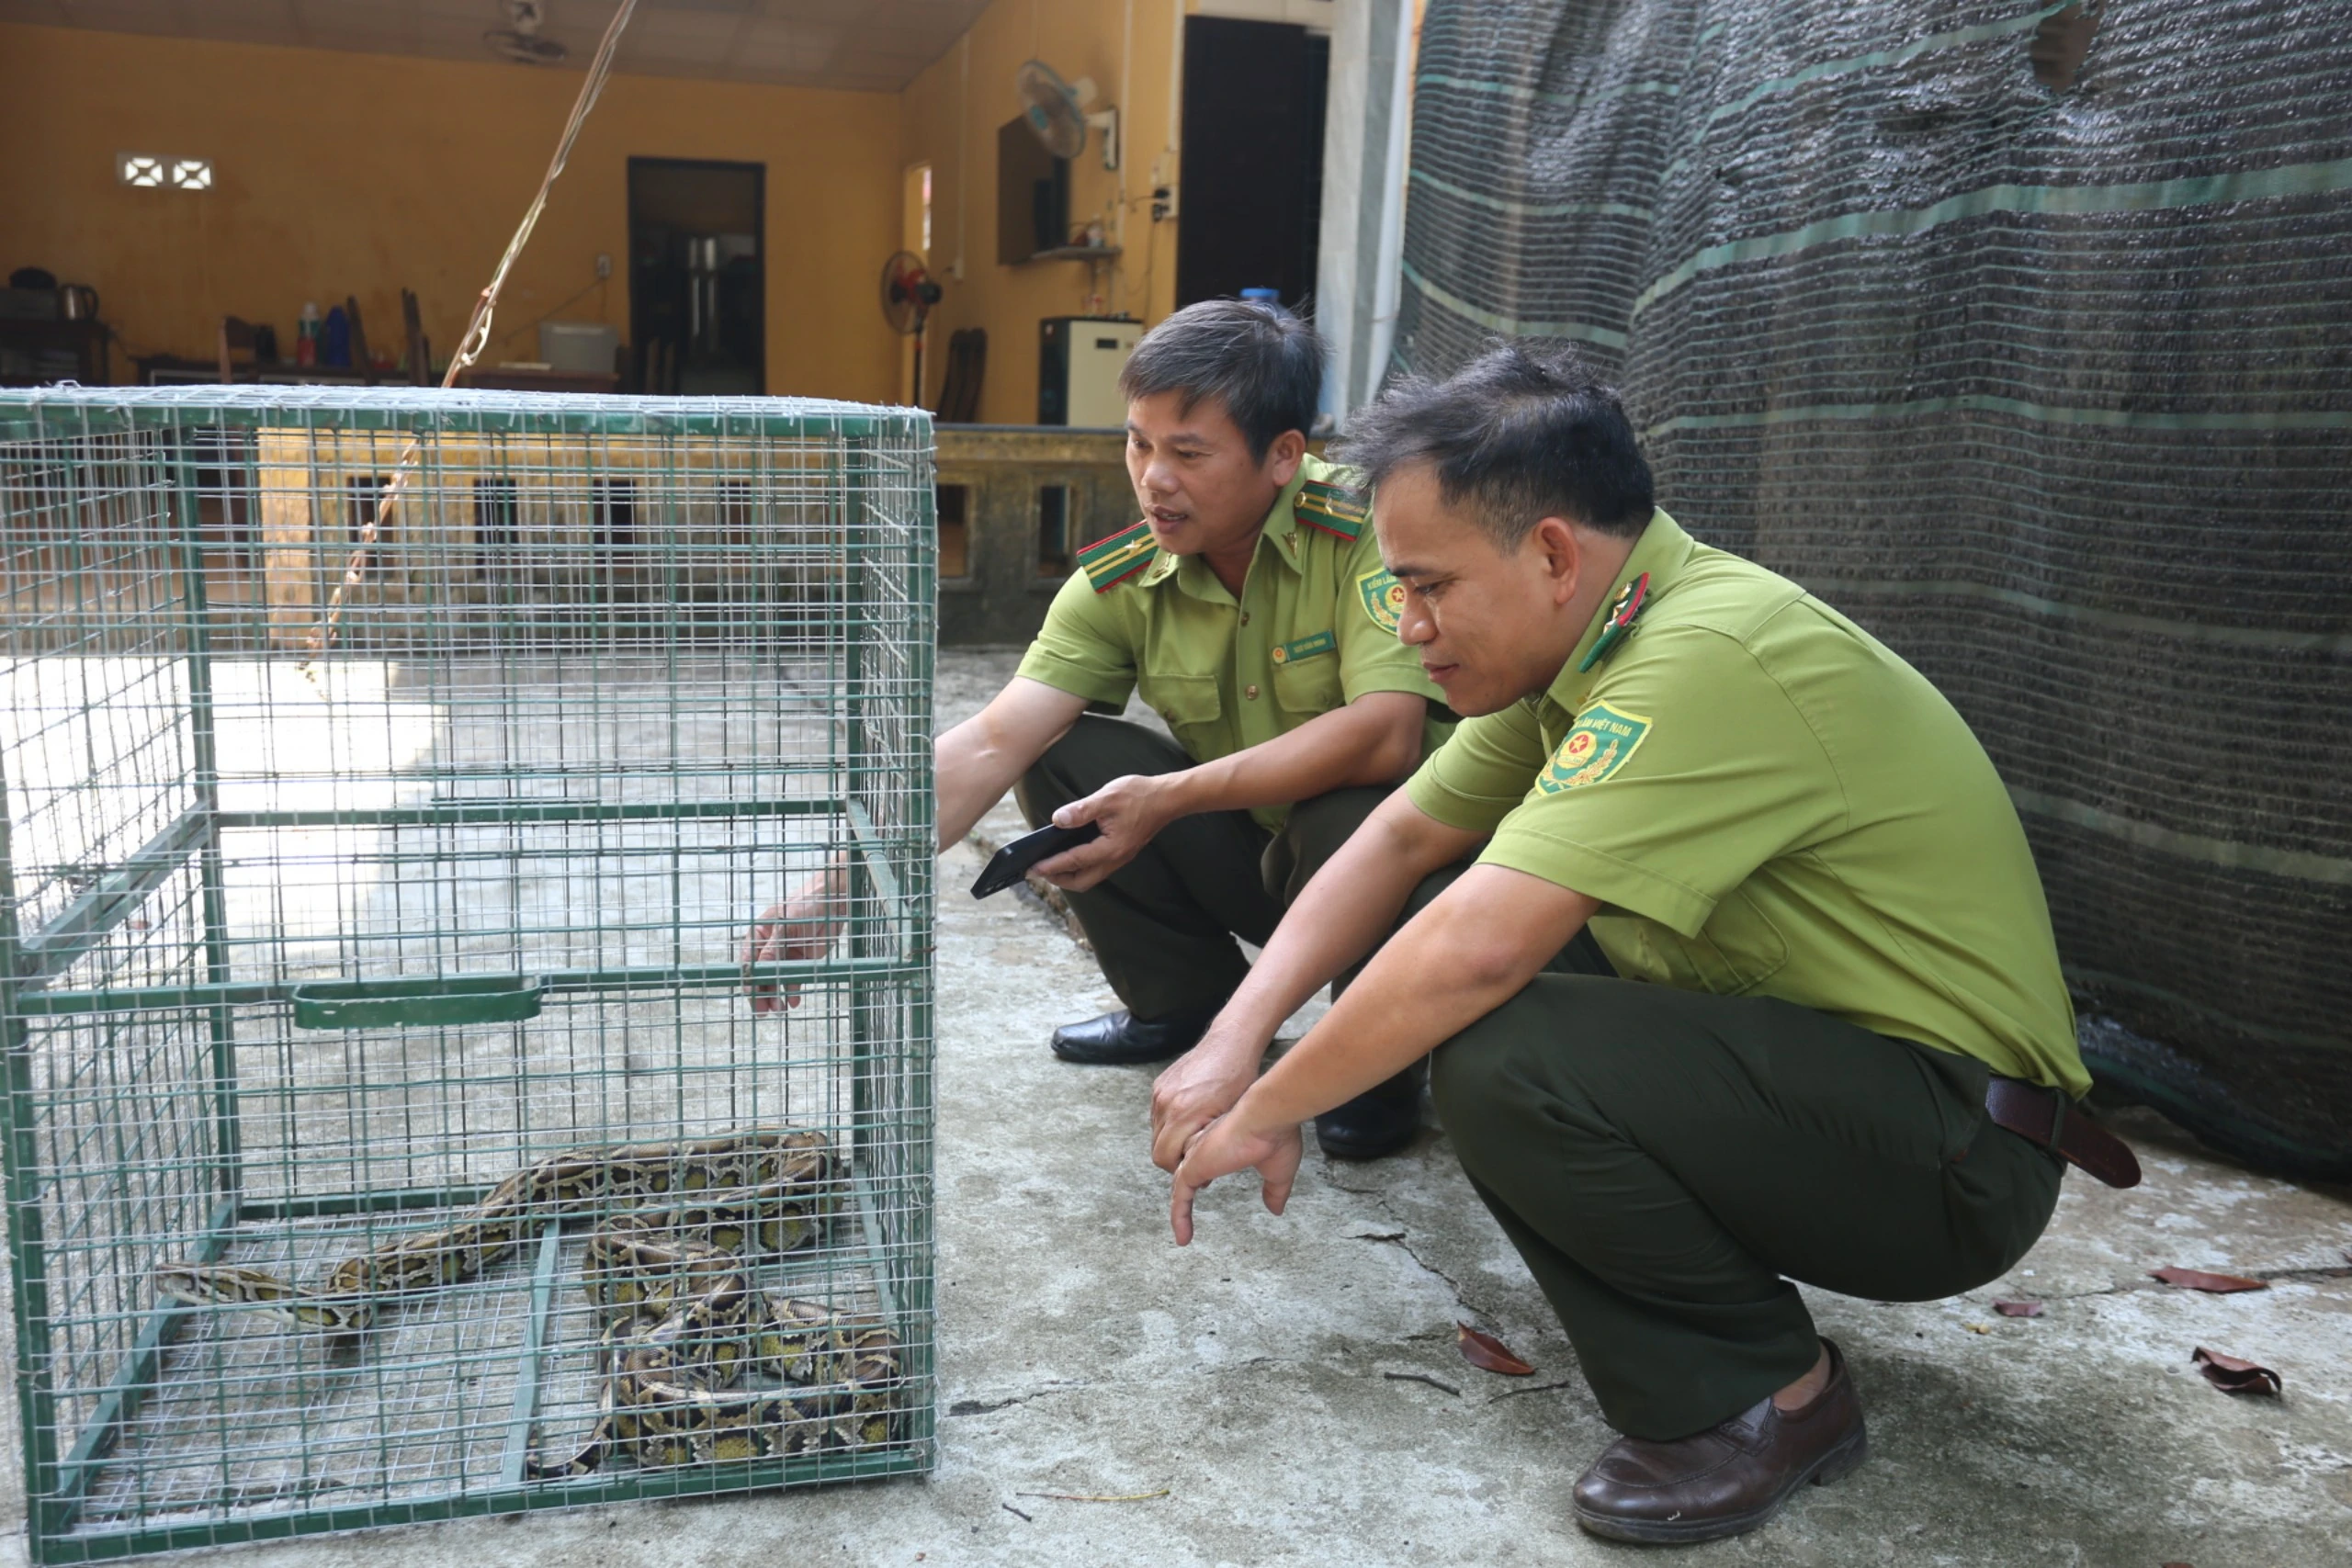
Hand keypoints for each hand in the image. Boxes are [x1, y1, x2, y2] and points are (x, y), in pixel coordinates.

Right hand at [741, 866, 844, 1012]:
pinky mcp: (801, 962)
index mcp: (759, 935)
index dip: (749, 978)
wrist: (833, 902)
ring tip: (779, 1008)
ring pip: (775, 980)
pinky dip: (792, 991)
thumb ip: (774, 948)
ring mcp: (784, 956)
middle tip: (763, 1010)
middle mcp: (769, 948)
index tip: (750, 994)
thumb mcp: (786, 925)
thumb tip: (759, 969)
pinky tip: (793, 1001)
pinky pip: (793, 980)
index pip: (749, 960)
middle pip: (760, 975)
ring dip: (775, 995)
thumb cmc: (805, 905)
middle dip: (760, 993)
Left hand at [1033, 773, 1184, 891]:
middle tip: (1038, 871)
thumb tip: (1058, 820)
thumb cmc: (1140, 795)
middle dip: (1058, 879)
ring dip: (1069, 876)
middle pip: (1082, 882)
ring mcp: (1120, 858)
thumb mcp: (1106, 797)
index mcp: (1110, 848)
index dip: (1051, 865)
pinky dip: (1080, 868)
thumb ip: (1081, 810)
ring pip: (1090, 877)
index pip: (1074, 861)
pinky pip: (1097, 868)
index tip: (1032, 868)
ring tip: (1050, 866)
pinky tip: (1071, 855)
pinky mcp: (1122, 852)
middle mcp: (1115, 858)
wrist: (1168, 798)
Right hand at [1150, 1022, 1269, 1171]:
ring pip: (1156, 1133)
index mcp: (1183, 1114)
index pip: (1164, 1158)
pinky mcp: (1159, 1085)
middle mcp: (1165, 1103)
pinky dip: (1170, 1124)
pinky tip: (1190, 1120)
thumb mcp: (1229, 1117)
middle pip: (1157, 1149)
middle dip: (1175, 1159)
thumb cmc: (1238, 1079)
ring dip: (1171, 1141)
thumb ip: (1208, 1143)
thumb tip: (1198, 1167)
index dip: (1180, 1170)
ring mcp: (1160, 1093)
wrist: (1230, 1043)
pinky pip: (1157, 1115)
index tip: (1198, 1171)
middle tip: (1197, 1159)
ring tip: (1195, 1139)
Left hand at [1169, 1108, 1302, 1245]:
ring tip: (1182, 1232)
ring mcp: (1197, 1158)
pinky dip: (1179, 1218)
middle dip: (1186, 1189)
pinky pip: (1179, 1199)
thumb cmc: (1275, 1135)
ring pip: (1181, 1187)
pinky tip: (1183, 1238)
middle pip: (1188, 1172)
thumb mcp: (1278, 1170)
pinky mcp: (1192, 1169)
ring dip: (1180, 1210)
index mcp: (1223, 1142)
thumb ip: (1274, 1190)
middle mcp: (1206, 1148)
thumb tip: (1275, 1209)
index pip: (1205, 1161)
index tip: (1205, 1185)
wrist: (1266, 1117)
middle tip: (1185, 1209)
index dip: (1202, 1174)